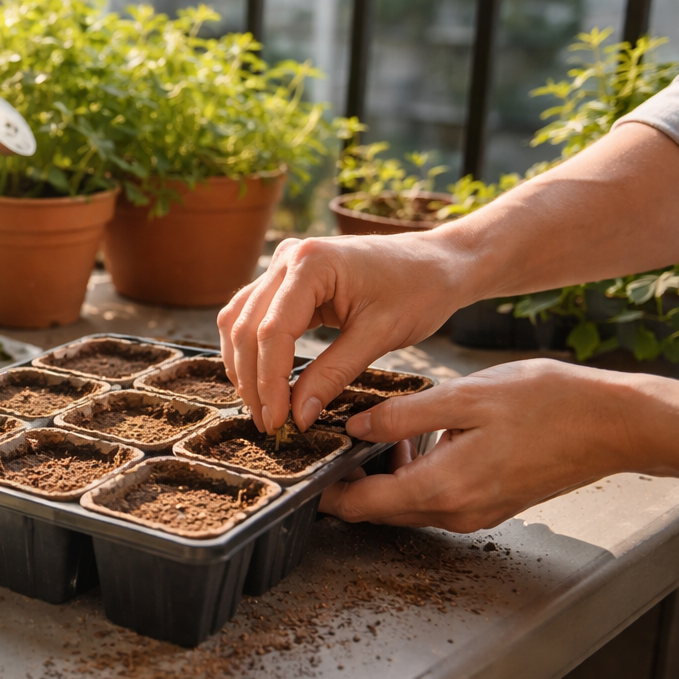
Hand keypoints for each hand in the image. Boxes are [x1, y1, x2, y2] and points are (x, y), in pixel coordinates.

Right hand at [217, 233, 471, 432]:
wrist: (439, 262)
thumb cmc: (420, 289)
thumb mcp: (379, 336)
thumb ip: (333, 374)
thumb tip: (297, 414)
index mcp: (312, 262)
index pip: (272, 331)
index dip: (269, 381)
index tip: (277, 420)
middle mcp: (288, 257)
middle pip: (246, 327)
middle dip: (252, 380)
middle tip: (267, 422)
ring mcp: (283, 264)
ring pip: (238, 320)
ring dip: (244, 366)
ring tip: (262, 406)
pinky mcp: (286, 278)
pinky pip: (252, 315)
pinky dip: (253, 349)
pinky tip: (262, 378)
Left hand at [319, 359, 646, 531]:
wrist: (613, 423)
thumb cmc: (546, 403)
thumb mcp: (463, 397)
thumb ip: (401, 415)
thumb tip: (353, 426)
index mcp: (441, 490)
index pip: (360, 507)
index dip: (323, 491)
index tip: (300, 468)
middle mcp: (454, 513)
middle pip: (378, 509)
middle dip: (350, 479)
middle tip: (331, 437)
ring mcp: (474, 514)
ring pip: (405, 503)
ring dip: (383, 473)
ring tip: (379, 428)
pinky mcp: (488, 505)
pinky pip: (433, 497)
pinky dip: (413, 473)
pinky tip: (418, 436)